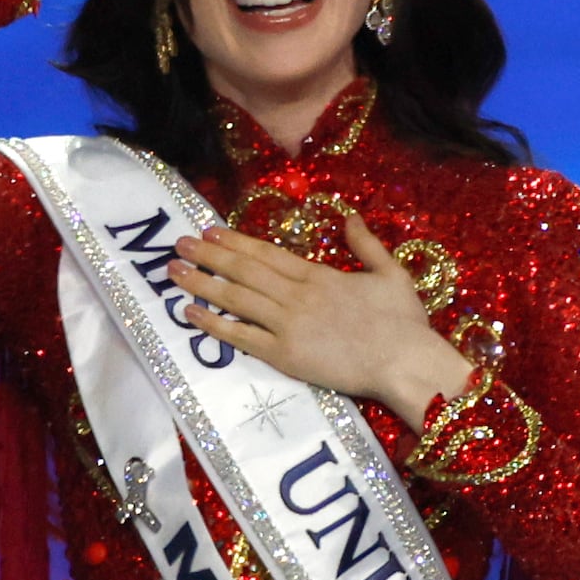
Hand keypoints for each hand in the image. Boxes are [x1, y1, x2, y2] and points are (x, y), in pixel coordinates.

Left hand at [170, 212, 472, 427]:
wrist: (405, 362)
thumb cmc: (404, 323)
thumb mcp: (391, 273)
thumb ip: (367, 245)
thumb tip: (350, 216)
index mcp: (319, 275)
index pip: (267, 253)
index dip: (236, 241)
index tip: (211, 230)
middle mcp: (296, 295)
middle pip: (244, 270)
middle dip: (209, 255)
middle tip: (180, 243)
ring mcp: (287, 325)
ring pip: (236, 298)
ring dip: (202, 282)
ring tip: (174, 270)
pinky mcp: (284, 355)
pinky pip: (241, 337)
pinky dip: (213, 324)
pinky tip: (190, 312)